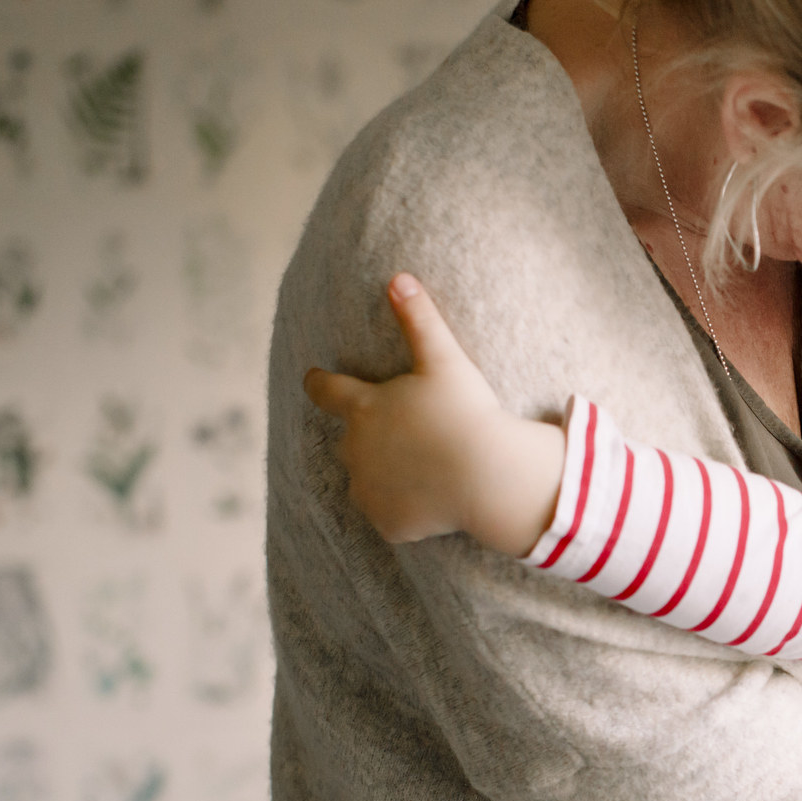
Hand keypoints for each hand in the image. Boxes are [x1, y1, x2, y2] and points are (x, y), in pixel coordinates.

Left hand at [304, 274, 524, 545]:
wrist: (487, 475)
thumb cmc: (466, 413)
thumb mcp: (445, 361)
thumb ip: (419, 319)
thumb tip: (399, 277)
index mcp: (362, 408)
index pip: (324, 390)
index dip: (319, 382)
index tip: (314, 378)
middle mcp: (355, 450)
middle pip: (350, 441)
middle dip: (369, 438)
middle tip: (404, 438)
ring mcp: (369, 490)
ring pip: (367, 481)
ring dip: (383, 476)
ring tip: (419, 472)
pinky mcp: (389, 523)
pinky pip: (391, 516)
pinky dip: (403, 511)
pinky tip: (429, 502)